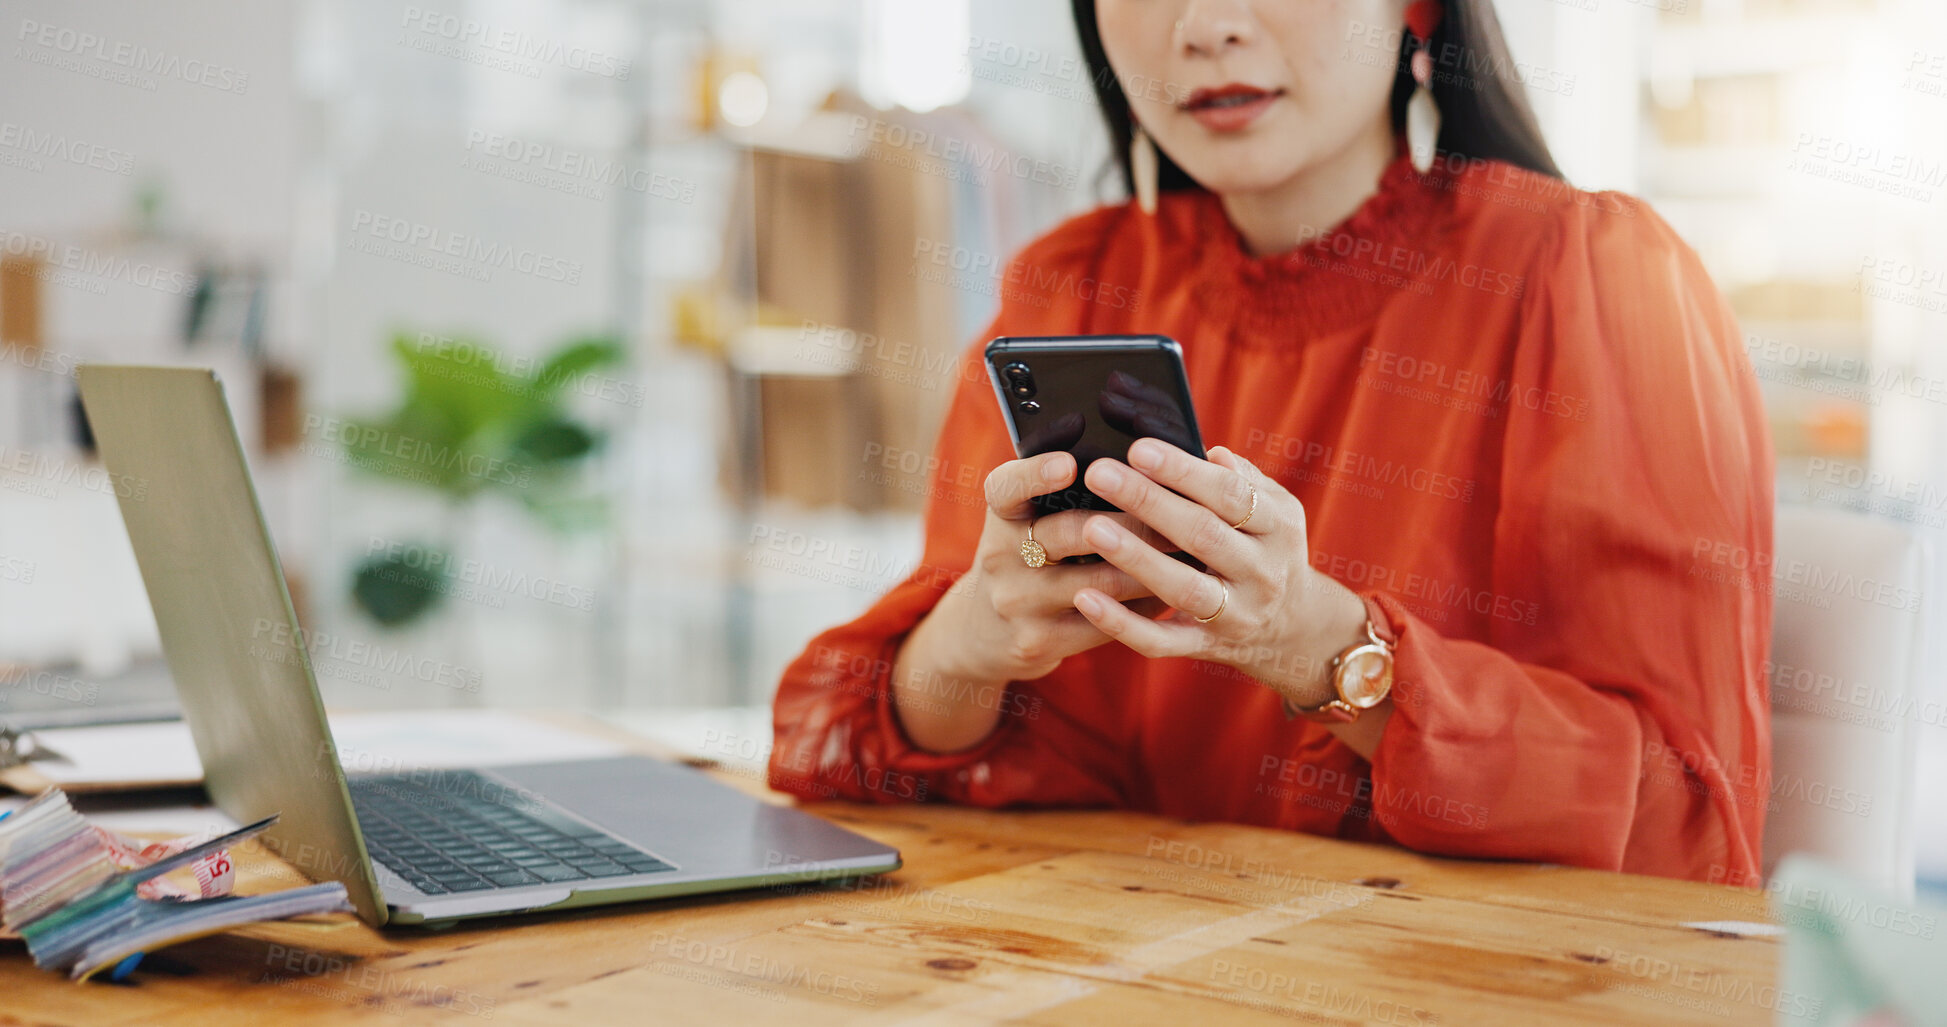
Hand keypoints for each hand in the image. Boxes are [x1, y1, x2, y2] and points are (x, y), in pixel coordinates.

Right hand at [890, 450, 1169, 751]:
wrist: (982, 632)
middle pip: (1068, 532)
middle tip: (1179, 509)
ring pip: (1098, 582)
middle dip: (1131, 519)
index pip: (1007, 487)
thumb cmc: (1024, 558)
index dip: (1036, 474)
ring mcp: (1018, 603)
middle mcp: (1000, 557)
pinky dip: (1143, 604)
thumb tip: (1141, 463)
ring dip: (1150, 565)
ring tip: (1190, 549)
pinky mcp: (1038, 642)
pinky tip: (1172, 589)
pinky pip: (1104, 624)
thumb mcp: (1025, 522)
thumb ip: (1064, 494)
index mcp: (1001, 516)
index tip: (1070, 464)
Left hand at [1068, 439, 1368, 711]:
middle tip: (1099, 474)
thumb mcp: (1274, 511)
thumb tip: (1209, 452)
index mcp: (1279, 528)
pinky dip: (1122, 623)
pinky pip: (1161, 640)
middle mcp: (1262, 573)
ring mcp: (1236, 615)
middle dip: (1148, 501)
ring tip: (1092, 528)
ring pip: (1183, 588)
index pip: (1229, 494)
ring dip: (1136, 558)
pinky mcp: (1206, 647)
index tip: (1138, 449)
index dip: (1183, 471)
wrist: (1295, 628)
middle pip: (1203, 535)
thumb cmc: (1266, 549)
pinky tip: (1085, 598)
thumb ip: (1243, 479)